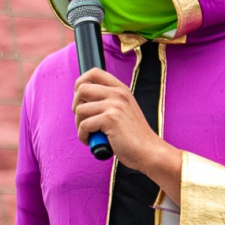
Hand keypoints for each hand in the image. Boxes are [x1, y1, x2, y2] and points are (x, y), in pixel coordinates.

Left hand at [73, 69, 179, 183]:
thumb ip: (107, 102)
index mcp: (120, 89)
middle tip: (82, 120)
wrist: (149, 151)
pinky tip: (91, 141)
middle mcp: (118, 93)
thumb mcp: (123, 110)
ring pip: (80, 109)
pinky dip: (83, 136)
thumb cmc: (133, 136)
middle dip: (76, 106)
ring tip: (89, 134)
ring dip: (79, 125)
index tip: (80, 99)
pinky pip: (84, 125)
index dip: (80, 83)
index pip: (94, 72)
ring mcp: (115, 105)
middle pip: (82, 89)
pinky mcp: (111, 119)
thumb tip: (81, 100)